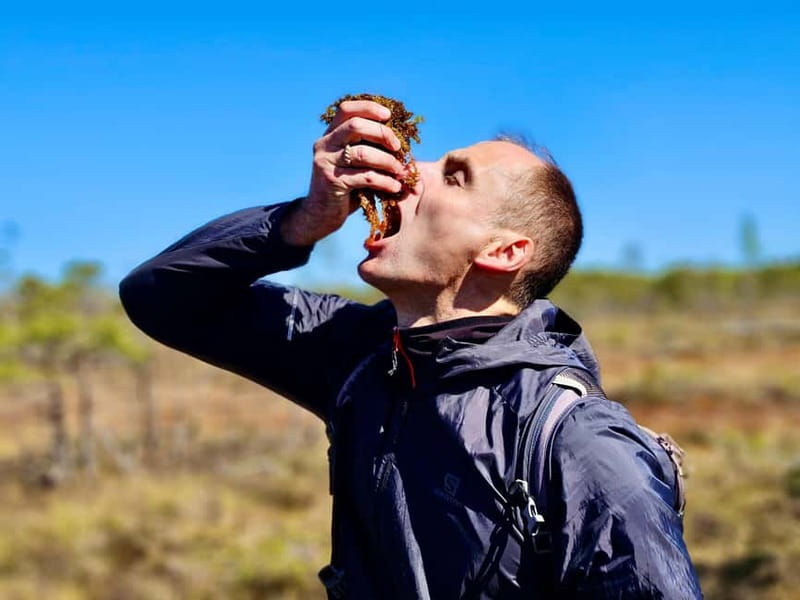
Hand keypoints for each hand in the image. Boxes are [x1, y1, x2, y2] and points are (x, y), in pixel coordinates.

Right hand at [281, 100, 404, 245]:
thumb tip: (399, 139)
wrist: (320, 215)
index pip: (346, 110)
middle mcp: (324, 144)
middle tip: (398, 147)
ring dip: (388, 161)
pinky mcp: (332, 181)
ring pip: (363, 153)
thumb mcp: (354, 163)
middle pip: (356, 126)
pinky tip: (395, 187)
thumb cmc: (345, 188)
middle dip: (382, 134)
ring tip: (400, 171)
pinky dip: (385, 181)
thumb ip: (366, 148)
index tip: (389, 115)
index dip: (368, 108)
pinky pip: (365, 177)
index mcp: (330, 135)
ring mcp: (325, 162)